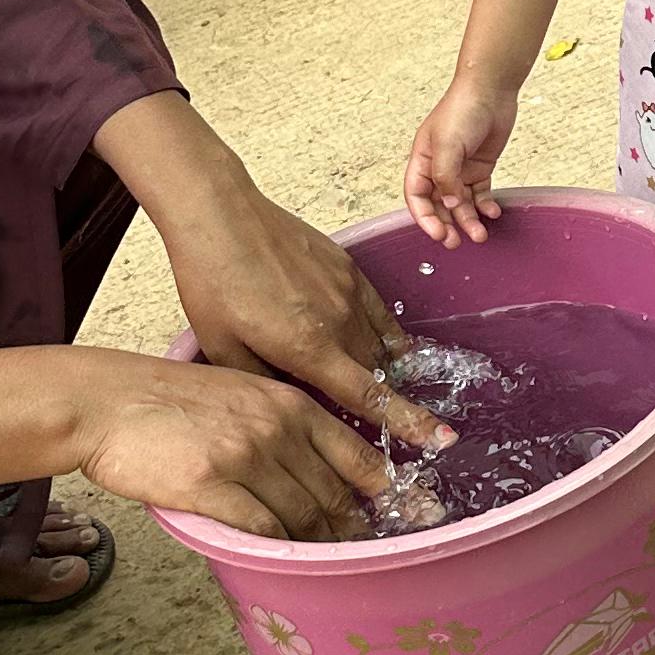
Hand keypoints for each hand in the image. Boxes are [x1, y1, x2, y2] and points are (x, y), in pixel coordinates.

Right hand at [65, 348, 406, 541]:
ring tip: (330, 566)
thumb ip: (284, 424)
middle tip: (368, 555)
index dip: (390, 493)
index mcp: (291, 404)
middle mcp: (277, 429)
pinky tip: (287, 562)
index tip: (413, 515)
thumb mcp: (243, 392)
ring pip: (303, 517)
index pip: (359, 456)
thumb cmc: (170, 399)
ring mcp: (245, 458)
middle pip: (335, 494)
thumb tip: (321, 469)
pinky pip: (261, 529)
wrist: (108, 401)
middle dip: (355, 531)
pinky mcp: (210, 487)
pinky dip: (279, 549)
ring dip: (319, 545)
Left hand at [156, 168, 446, 453]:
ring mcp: (348, 292)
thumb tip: (293, 403)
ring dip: (378, 366)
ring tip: (371, 379)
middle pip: (375, 373)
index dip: (408, 421)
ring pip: (379, 343)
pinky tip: (383, 345)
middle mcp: (339, 322)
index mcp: (309, 348)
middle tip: (371, 413)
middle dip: (381, 397)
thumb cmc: (212, 283)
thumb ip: (266, 383)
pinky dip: (384, 334)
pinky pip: (379, 312)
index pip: (370, 396)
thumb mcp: (224, 349)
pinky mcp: (348, 269)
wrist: (221, 216)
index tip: (442, 438)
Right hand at [406, 72, 518, 244]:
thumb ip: (445, 177)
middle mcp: (439, 168)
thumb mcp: (447, 144)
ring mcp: (460, 169)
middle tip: (456, 243)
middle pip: (438, 205)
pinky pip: (480, 195)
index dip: (424, 218)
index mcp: (422, 161)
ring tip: (480, 235)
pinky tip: (493, 213)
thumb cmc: (462, 109)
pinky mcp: (480, 168)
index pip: (416, 197)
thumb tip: (448, 204)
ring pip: (460, 204)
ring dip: (468, 221)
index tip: (438, 234)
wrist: (491, 90)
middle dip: (447, 225)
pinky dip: (485, 206)